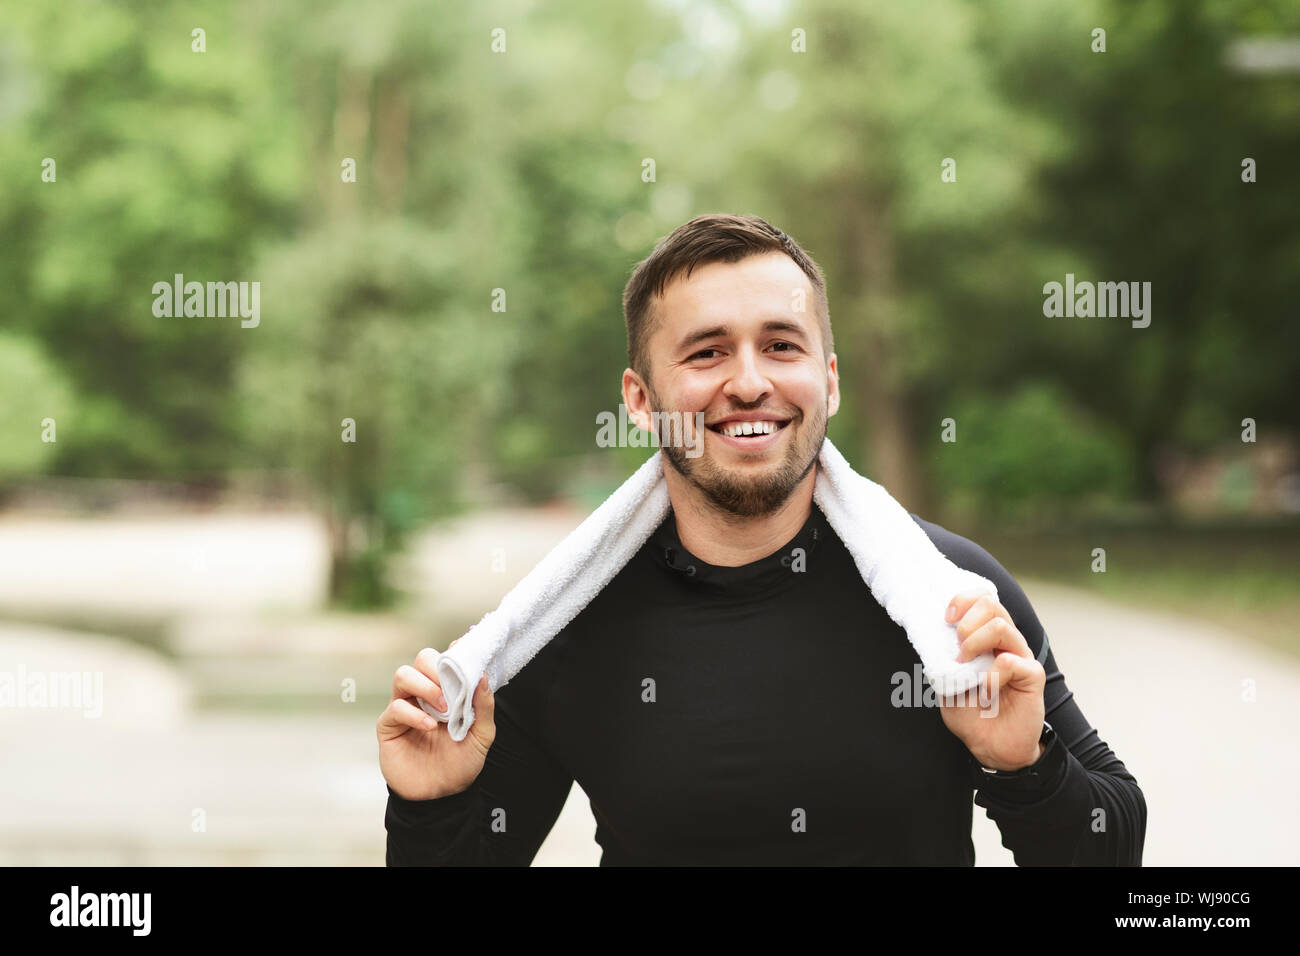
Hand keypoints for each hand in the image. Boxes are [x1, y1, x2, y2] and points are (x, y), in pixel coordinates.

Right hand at [377, 641, 495, 799]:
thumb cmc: (461, 763)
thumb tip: (481, 676)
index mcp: (447, 691)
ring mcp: (405, 707)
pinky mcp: (389, 726)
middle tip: (451, 688)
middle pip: (422, 659)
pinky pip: (395, 708)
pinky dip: (413, 714)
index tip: (465, 653)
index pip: (446, 660)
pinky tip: (429, 727)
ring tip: (442, 707)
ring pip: (403, 675)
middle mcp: (424, 694)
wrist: (441, 796)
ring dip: (424, 685)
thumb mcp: (482, 736)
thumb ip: (483, 706)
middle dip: (436, 667)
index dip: (455, 653)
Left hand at [937, 590, 1045, 771]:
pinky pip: (1010, 661)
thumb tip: (931, 636)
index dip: (962, 601)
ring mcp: (1021, 656)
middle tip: (958, 649)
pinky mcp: (1032, 675)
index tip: (945, 618)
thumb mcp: (946, 682)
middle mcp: (1006, 642)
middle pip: (991, 604)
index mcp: (987, 638)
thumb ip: (941, 658)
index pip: (981, 600)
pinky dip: (991, 676)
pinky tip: (987, 692)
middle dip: (966, 621)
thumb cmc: (971, 714)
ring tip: (966, 666)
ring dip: (975, 643)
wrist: (991, 746)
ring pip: (1001, 626)